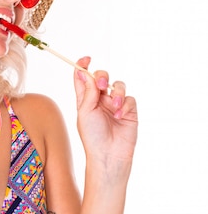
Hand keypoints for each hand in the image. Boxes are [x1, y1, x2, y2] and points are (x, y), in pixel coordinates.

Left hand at [73, 56, 137, 172]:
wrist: (108, 154)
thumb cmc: (92, 136)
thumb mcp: (85, 112)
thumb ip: (88, 92)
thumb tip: (84, 72)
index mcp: (85, 99)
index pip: (84, 78)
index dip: (84, 66)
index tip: (86, 59)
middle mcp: (100, 99)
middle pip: (102, 77)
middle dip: (102, 77)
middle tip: (101, 86)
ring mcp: (115, 104)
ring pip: (118, 85)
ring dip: (117, 93)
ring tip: (114, 106)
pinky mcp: (129, 111)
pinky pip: (130, 99)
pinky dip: (125, 104)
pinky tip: (120, 115)